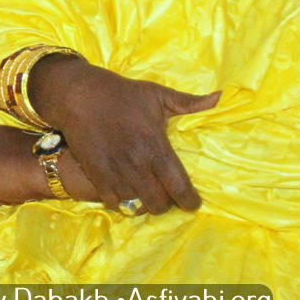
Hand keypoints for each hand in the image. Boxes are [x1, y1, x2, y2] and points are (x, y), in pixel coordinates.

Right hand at [33, 56, 218, 215]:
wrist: (79, 95)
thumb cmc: (122, 94)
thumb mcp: (157, 94)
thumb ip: (189, 102)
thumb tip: (220, 97)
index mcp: (156, 147)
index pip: (179, 187)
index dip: (189, 201)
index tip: (192, 203)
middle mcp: (137, 164)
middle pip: (159, 203)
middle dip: (167, 203)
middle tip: (167, 195)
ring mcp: (115, 172)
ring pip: (137, 205)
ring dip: (145, 203)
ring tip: (147, 194)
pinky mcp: (97, 175)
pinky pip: (114, 202)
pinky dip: (123, 202)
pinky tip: (126, 192)